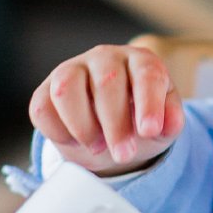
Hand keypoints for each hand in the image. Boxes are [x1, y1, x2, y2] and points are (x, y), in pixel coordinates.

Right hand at [29, 45, 184, 175]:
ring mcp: (72, 70)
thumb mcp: (163, 125)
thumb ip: (170, 122)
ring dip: (82, 126)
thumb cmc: (140, 121)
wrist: (111, 133)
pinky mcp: (45, 90)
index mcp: (141, 61)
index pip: (147, 73)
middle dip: (116, 125)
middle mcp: (105, 58)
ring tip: (98, 146)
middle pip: (107, 82)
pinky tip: (75, 141)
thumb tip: (166, 124)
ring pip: (66, 89)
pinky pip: (43, 108)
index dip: (148, 103)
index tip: (149, 131)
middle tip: (123, 154)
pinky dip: (58, 131)